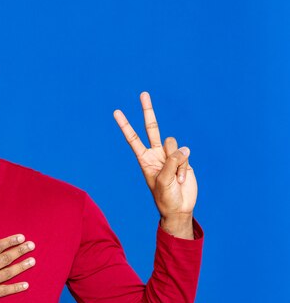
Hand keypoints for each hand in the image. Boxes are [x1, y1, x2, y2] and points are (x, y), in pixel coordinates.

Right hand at [0, 217, 35, 302]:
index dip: (9, 242)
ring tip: (33, 261)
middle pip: (4, 259)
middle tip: (32, 246)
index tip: (20, 237)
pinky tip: (26, 285)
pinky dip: (15, 288)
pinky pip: (3, 292)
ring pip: (7, 274)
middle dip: (19, 251)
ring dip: (21, 267)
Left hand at [113, 92, 196, 236]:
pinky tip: (182, 179)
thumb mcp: (162, 180)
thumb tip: (183, 148)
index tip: (116, 112)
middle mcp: (156, 154)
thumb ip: (171, 162)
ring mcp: (170, 155)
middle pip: (152, 128)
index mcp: (144, 159)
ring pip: (173, 144)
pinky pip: (186, 154)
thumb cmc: (165, 197)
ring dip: (177, 161)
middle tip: (143, 94)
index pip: (133, 138)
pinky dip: (185, 167)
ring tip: (175, 177)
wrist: (179, 208)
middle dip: (148, 110)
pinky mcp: (184, 159)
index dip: (125, 125)